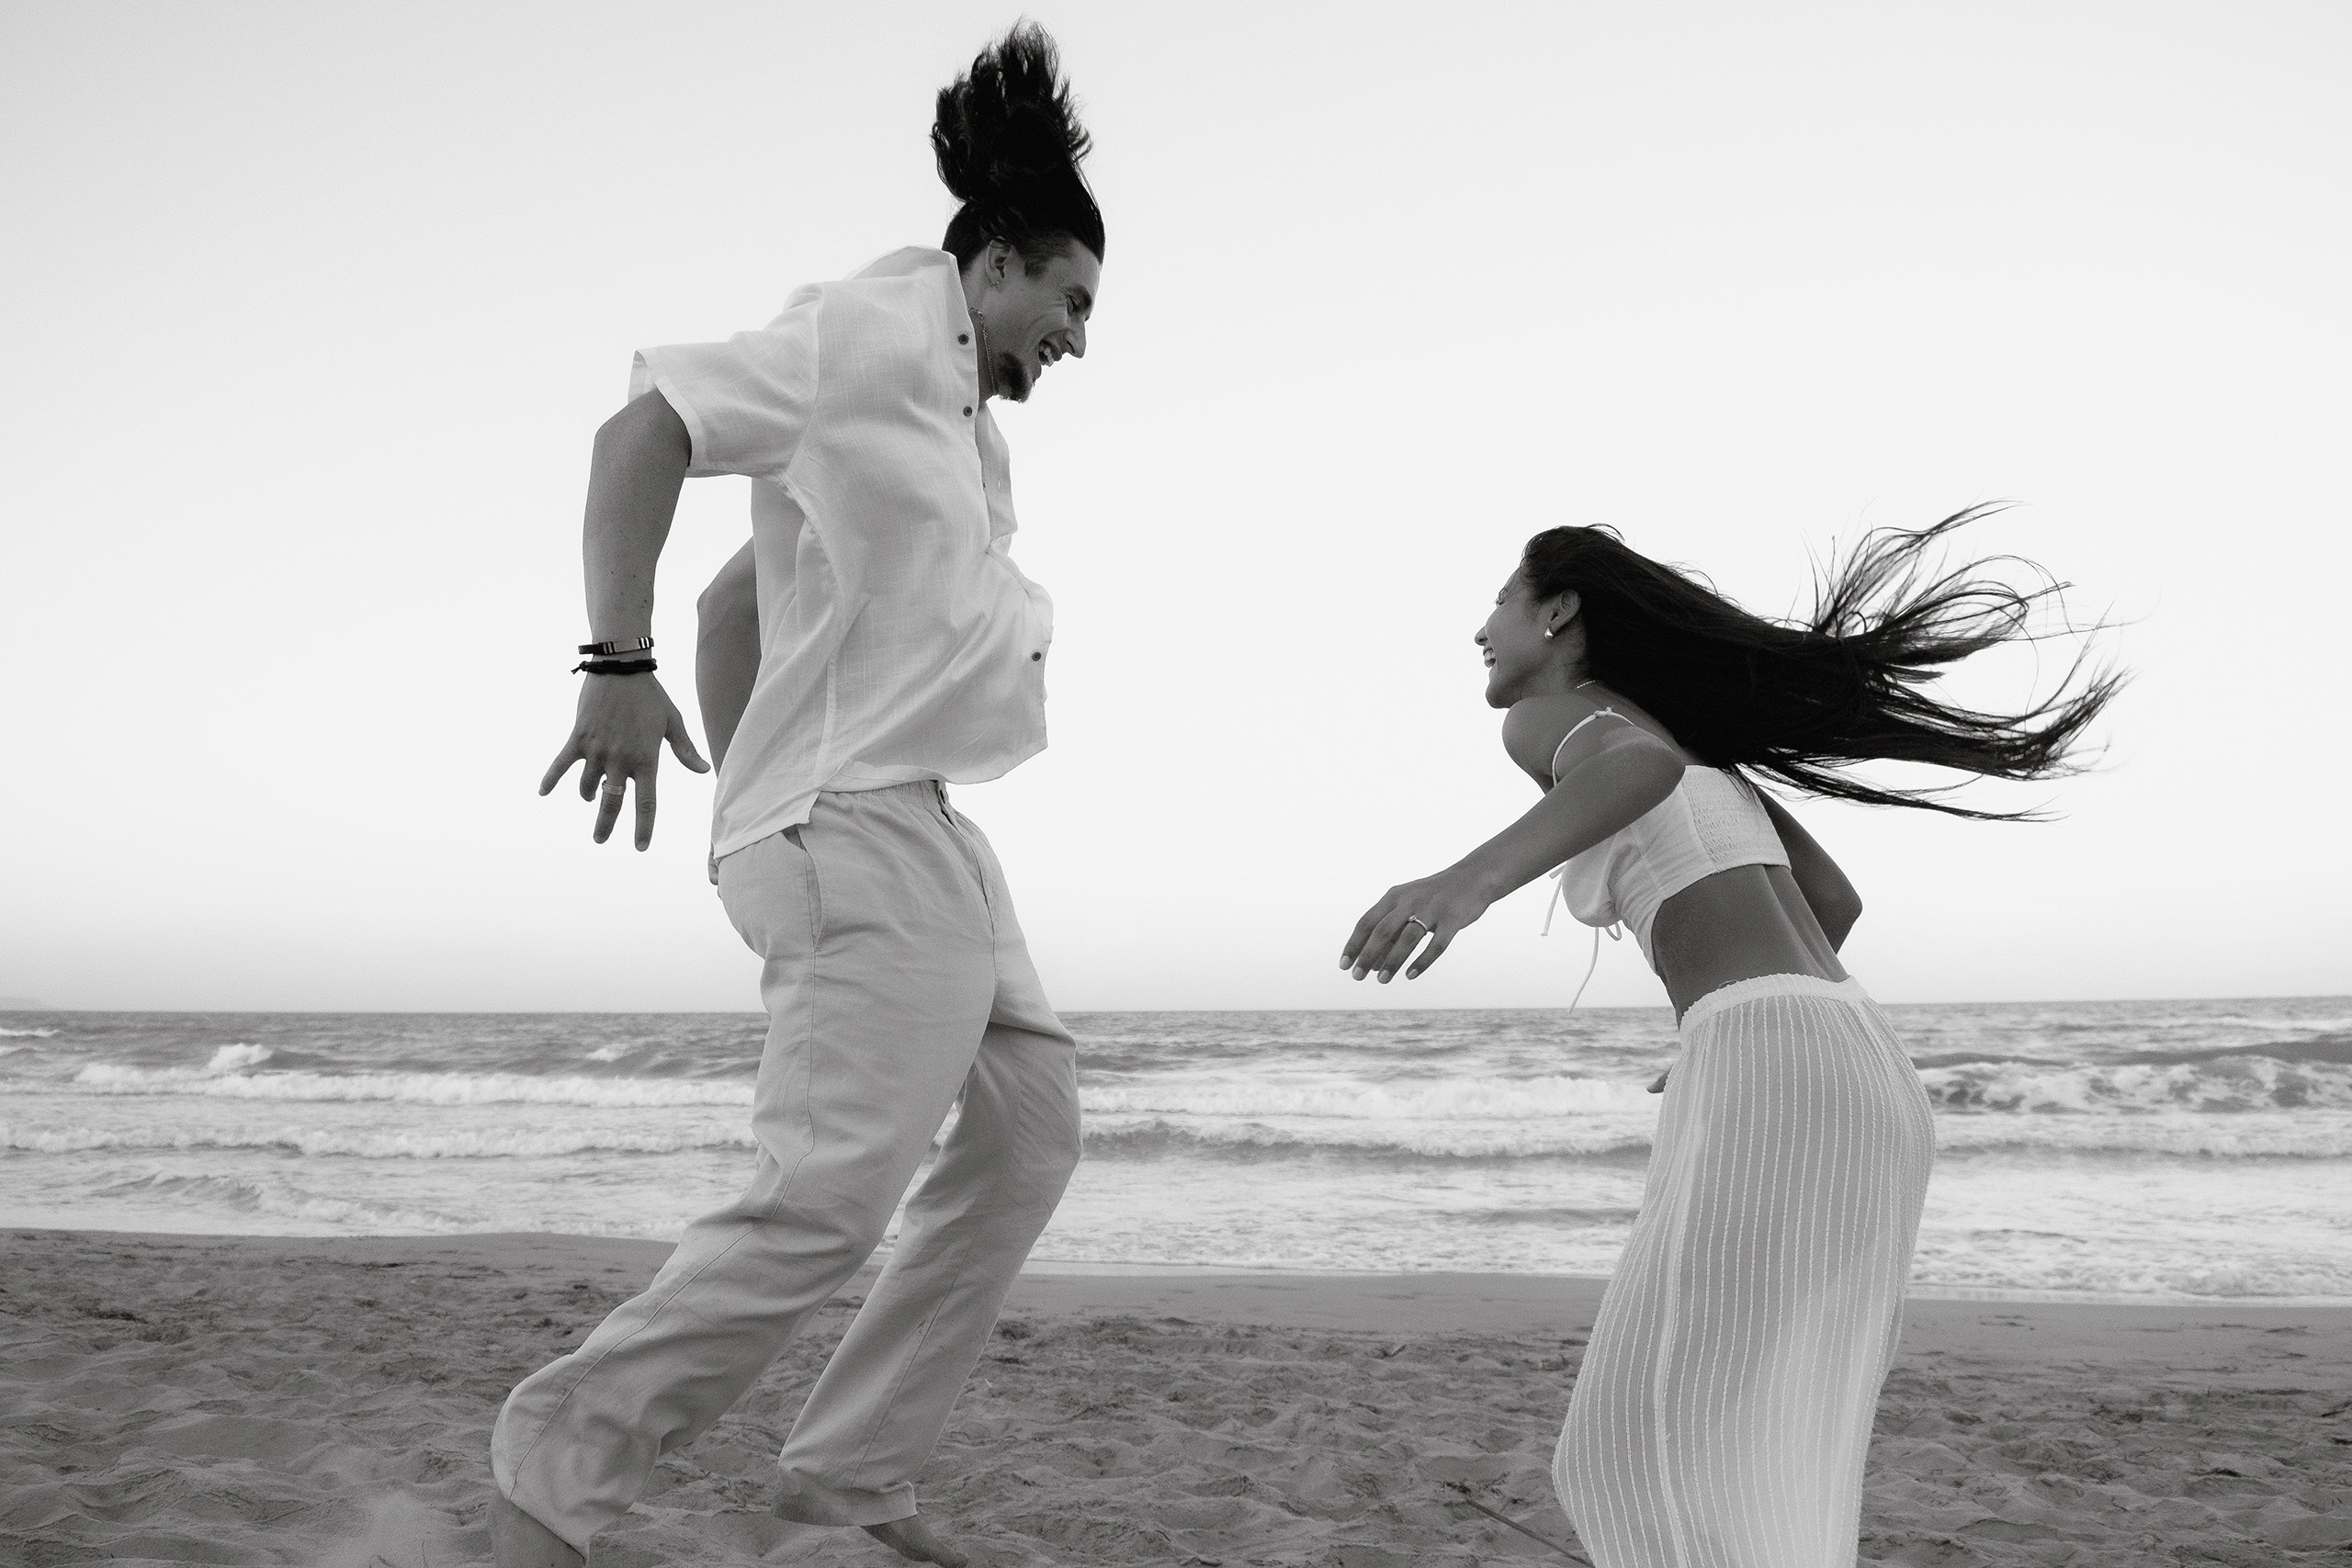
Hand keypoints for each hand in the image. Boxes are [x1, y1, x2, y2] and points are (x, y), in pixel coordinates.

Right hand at [540, 674, 708, 849]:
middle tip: (600, 840)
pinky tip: (543, 792)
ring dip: (587, 795)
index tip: (641, 847)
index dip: (644, 827)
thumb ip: (685, 750)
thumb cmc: (650, 696)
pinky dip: (551, 779)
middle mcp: (620, 759)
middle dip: (605, 825)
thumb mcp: (673, 722)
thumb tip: (704, 771)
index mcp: (646, 759)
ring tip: (588, 798)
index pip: (647, 802)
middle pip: (611, 803)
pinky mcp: (578, 738)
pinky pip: (560, 764)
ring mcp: (597, 750)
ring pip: (586, 786)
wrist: (621, 668)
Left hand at [1340, 868, 1497, 982]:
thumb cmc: (1433, 897)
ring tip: (1382, 980)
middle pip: (1382, 931)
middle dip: (1367, 955)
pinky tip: (1410, 975)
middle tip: (1357, 976)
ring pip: (1407, 939)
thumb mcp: (1407, 905)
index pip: (1367, 921)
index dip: (1354, 944)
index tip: (1344, 965)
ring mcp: (1432, 910)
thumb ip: (1390, 930)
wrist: (1472, 878)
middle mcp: (1410, 901)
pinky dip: (1422, 961)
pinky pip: (1436, 945)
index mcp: (1394, 896)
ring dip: (1392, 961)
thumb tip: (1372, 963)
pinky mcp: (1452, 920)